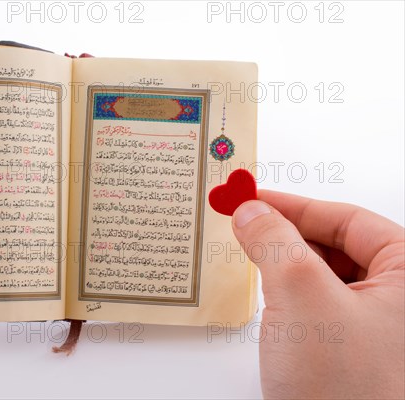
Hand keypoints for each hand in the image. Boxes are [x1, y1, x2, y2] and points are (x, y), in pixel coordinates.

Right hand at [232, 190, 403, 398]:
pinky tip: (268, 295)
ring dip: (286, 262)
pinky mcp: (354, 349)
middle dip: (287, 233)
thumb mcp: (302, 298)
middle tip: (244, 223)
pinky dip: (290, 291)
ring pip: (326, 273)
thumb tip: (251, 211)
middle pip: (337, 243)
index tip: (250, 198)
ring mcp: (379, 326)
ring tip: (253, 258)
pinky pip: (320, 303)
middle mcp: (401, 299)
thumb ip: (273, 242)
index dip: (294, 204)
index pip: (348, 219)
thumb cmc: (347, 392)